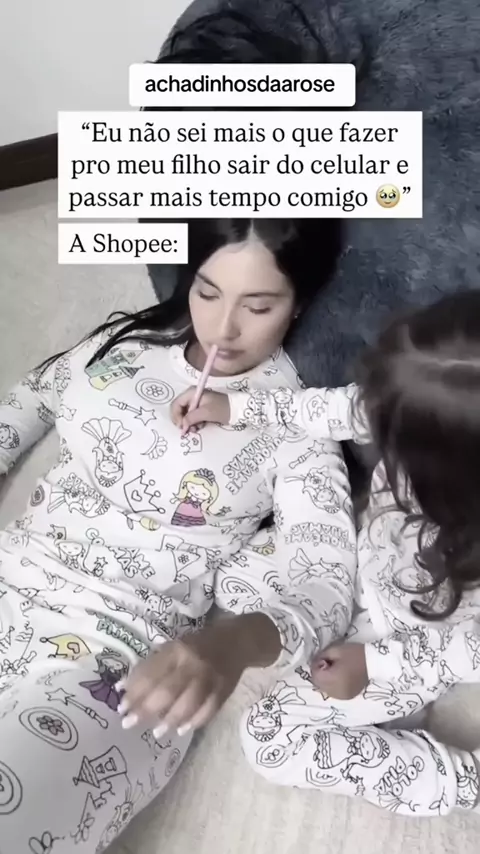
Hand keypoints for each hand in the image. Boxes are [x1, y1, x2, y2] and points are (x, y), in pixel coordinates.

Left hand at [117, 621, 248, 736]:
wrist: (236, 641)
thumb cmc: (196, 646)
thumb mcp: (172, 649)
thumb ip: (150, 667)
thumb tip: (122, 688)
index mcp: (176, 650)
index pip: (152, 673)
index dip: (135, 692)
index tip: (122, 708)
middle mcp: (192, 663)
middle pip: (168, 691)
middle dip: (146, 710)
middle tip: (130, 724)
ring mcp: (210, 677)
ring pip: (188, 703)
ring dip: (169, 720)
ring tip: (157, 732)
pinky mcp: (224, 690)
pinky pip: (208, 710)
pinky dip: (193, 722)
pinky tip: (181, 730)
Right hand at [170, 387, 230, 431]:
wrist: (237, 410)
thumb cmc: (222, 408)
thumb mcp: (206, 412)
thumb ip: (191, 418)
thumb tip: (182, 425)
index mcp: (191, 393)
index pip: (176, 404)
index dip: (176, 416)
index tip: (182, 427)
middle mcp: (191, 396)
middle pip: (179, 410)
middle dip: (182, 421)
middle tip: (188, 430)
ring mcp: (196, 403)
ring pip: (185, 415)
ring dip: (188, 424)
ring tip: (196, 429)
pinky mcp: (201, 409)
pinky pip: (192, 417)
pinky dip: (194, 423)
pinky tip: (200, 427)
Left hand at [310, 643, 367, 699]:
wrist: (374, 662)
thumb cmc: (354, 654)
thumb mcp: (335, 650)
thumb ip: (322, 657)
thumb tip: (316, 663)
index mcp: (333, 679)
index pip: (315, 676)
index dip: (315, 666)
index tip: (322, 659)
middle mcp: (336, 691)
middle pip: (318, 685)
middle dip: (319, 674)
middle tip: (326, 664)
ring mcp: (342, 696)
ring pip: (325, 690)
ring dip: (324, 681)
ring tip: (333, 670)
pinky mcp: (348, 697)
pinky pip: (333, 693)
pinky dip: (332, 686)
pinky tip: (338, 677)